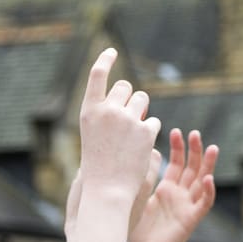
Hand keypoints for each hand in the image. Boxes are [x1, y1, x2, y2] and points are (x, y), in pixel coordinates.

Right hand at [76, 48, 162, 212]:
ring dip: (142, 110)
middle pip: (125, 86)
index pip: (97, 75)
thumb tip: (130, 97)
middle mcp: (107, 110)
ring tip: (135, 132)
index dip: (105, 60)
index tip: (112, 51)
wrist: (107, 190)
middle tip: (128, 116)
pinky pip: (153, 121)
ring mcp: (127, 119)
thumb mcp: (93, 135)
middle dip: (129, 97)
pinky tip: (141, 147)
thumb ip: (106, 114)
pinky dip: (150, 131)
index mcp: (89, 110)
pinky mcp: (145, 131)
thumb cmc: (97, 167)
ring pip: (143, 99)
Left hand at [130, 129, 219, 241]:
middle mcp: (179, 195)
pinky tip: (209, 178)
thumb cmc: (137, 229)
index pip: (177, 163)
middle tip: (195, 133)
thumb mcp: (137, 196)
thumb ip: (145, 176)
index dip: (178, 148)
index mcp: (167, 189)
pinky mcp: (191, 219)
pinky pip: (204, 203)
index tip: (175, 131)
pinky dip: (208, 191)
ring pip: (202, 182)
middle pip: (192, 168)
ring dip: (208, 166)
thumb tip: (152, 150)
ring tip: (212, 148)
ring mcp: (187, 206)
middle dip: (195, 151)